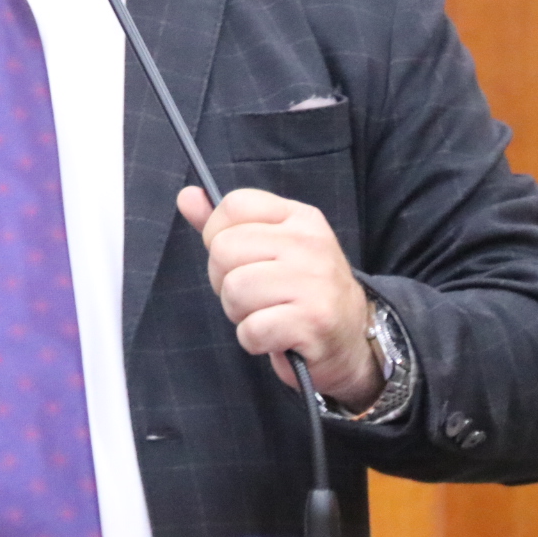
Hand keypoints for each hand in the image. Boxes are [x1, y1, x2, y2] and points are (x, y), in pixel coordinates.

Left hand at [177, 185, 380, 409]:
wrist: (351, 340)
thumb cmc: (302, 291)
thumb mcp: (272, 247)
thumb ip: (227, 224)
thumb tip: (186, 196)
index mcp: (299, 218)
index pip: (234, 205)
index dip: (217, 235)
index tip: (235, 258)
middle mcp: (310, 243)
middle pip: (224, 250)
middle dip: (224, 280)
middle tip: (252, 294)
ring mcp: (314, 282)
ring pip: (234, 290)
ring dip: (239, 313)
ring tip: (265, 313)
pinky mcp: (313, 321)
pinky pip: (251, 330)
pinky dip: (254, 340)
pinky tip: (276, 336)